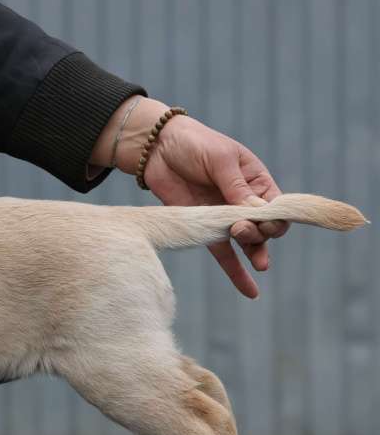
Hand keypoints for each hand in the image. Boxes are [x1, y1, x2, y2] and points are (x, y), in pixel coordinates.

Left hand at [92, 97, 288, 298]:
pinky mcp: (203, 228)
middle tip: (240, 230)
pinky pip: (223, 253)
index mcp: (257, 181)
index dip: (275, 218)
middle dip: (260, 234)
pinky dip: (236, 271)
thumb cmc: (193, 144)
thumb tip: (258, 213)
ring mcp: (224, 216)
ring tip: (258, 263)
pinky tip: (250, 290)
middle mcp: (244, 202)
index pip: (278, 207)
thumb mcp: (219, 159)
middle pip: (264, 227)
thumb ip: (236, 187)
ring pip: (247, 243)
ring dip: (254, 253)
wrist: (156, 148)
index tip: (260, 220)